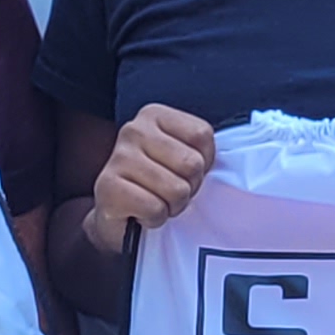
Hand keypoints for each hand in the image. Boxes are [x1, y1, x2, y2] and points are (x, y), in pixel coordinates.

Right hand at [89, 105, 215, 248]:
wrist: (115, 216)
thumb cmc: (156, 186)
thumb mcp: (180, 157)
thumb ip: (199, 150)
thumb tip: (226, 164)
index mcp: (154, 115)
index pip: (202, 135)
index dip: (203, 163)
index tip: (185, 172)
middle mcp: (133, 130)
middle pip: (192, 163)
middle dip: (188, 187)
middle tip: (169, 192)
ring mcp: (118, 157)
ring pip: (176, 189)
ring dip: (172, 206)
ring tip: (156, 202)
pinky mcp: (107, 187)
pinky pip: (155, 209)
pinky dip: (155, 219)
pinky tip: (142, 213)